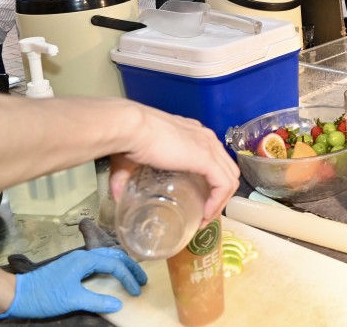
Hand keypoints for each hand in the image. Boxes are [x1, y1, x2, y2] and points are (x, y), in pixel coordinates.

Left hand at [0, 248, 146, 318]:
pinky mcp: (71, 268)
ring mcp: (76, 261)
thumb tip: (118, 303)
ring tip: (131, 277)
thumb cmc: (44, 296)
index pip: (114, 265)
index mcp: (85, 260)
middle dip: (130, 267)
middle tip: (142, 280)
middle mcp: (83, 256)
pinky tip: (111, 277)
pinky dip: (110, 269)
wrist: (17, 295)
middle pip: (114, 256)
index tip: (137, 291)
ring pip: (106, 257)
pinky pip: (97, 263)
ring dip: (120, 266)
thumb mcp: (72, 300)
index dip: (128, 278)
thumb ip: (97, 300)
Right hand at [109, 105, 239, 224]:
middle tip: (203, 213)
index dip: (209, 181)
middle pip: (226, 169)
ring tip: (205, 218)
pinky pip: (224, 184)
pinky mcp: (208, 158)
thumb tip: (116, 196)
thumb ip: (125, 177)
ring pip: (230, 177)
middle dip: (219, 194)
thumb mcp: (130, 160)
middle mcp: (206, 138)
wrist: (131, 128)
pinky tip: (205, 214)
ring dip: (220, 201)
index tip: (197, 201)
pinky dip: (218, 202)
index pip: (214, 158)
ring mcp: (210, 147)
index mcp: (193, 135)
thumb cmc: (128, 139)